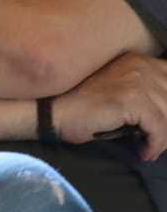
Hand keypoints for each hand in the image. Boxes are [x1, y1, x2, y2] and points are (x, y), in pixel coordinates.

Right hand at [50, 53, 166, 160]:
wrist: (56, 113)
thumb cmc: (86, 108)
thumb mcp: (122, 93)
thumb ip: (147, 94)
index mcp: (139, 60)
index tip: (164, 125)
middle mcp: (140, 65)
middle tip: (158, 142)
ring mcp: (136, 80)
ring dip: (163, 139)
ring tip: (151, 148)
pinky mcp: (130, 99)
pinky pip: (158, 127)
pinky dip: (155, 144)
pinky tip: (144, 152)